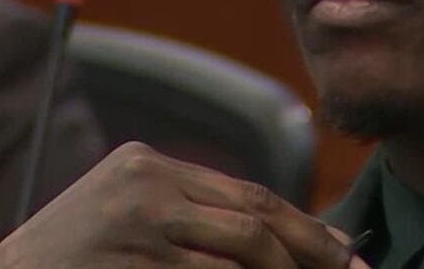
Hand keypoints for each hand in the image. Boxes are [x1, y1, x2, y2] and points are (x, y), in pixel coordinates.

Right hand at [0, 142, 370, 268]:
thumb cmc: (77, 261)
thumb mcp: (134, 217)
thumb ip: (199, 218)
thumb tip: (290, 240)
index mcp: (149, 164)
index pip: (248, 196)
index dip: (306, 227)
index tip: (346, 254)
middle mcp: (146, 185)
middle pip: (256, 219)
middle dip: (313, 252)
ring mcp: (137, 225)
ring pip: (241, 254)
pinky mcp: (131, 263)